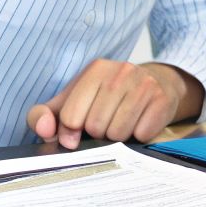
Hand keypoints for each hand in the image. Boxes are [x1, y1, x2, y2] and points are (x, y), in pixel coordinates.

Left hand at [26, 60, 202, 148]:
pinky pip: (142, 134)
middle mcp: (121, 72)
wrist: (156, 84)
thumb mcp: (71, 101)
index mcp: (95, 70)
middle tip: (107, 122)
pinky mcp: (162, 99)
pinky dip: (139, 135)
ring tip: (123, 123)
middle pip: (96, 127)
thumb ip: (43, 115)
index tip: (77, 131)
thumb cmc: (106, 97)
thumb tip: (45, 129)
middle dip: (98, 133)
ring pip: (119, 133)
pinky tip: (140, 122)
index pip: (71, 116)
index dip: (71, 132)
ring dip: (119, 136)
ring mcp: (144, 84)